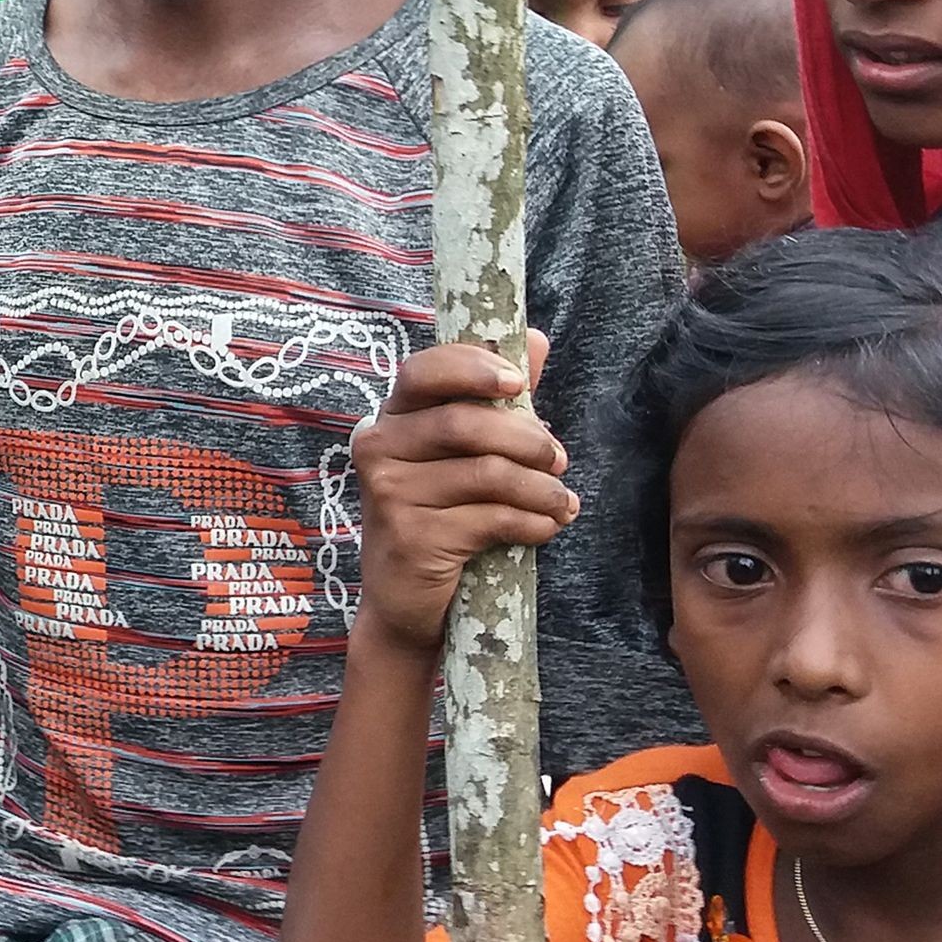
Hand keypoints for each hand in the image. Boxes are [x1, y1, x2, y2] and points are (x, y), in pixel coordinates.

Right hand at [345, 331, 565, 651]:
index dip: (472, 368)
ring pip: (486, 473)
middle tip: (559, 460)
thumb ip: (495, 400)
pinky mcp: (410, 537)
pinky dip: (532, 522)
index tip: (516, 382)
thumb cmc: (439, 518)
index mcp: (392, 418)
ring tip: (562, 502)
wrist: (406, 602)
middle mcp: (379, 448)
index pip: (423, 371)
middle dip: (527, 440)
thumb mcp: (463, 456)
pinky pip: (490, 518)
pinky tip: (547, 527)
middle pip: (464, 423)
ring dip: (540, 488)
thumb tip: (533, 338)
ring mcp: (389, 493)